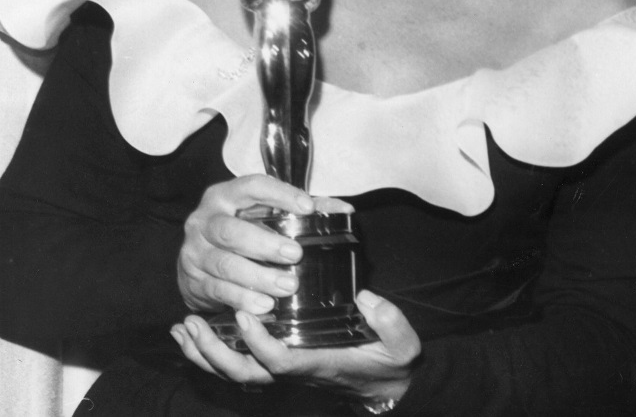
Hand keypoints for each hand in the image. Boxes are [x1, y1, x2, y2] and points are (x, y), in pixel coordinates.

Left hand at [171, 290, 420, 406]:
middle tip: (193, 323)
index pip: (281, 361)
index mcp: (319, 365)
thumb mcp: (401, 344)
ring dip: (205, 353)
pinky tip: (197, 336)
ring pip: (236, 373)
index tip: (245, 314)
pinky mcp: (281, 366)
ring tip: (183, 328)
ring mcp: (285, 373)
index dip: (259, 343)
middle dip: (214, 352)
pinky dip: (214, 353)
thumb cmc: (391, 363)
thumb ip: (389, 322)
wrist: (386, 388)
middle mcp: (295, 373)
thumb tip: (368, 298)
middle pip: (244, 373)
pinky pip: (240, 366)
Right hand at [178, 174, 352, 314]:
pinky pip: (218, 291)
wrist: (196, 260)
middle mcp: (204, 220)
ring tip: (287, 286)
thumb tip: (345, 212)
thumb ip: (304, 210)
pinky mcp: (191, 281)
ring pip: (225, 264)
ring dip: (258, 277)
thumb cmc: (243, 229)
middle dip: (265, 244)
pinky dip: (243, 299)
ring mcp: (194, 252)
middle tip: (296, 254)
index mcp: (225, 195)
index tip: (308, 207)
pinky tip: (265, 305)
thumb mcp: (266, 213)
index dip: (280, 194)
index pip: (253, 186)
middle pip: (232, 231)